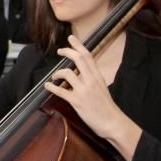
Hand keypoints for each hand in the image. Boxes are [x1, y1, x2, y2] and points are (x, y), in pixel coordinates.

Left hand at [43, 35, 141, 160]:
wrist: (112, 122)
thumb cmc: (107, 107)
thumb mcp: (102, 87)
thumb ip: (92, 79)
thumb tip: (82, 73)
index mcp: (97, 76)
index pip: (88, 56)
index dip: (78, 45)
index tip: (71, 38)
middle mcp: (91, 80)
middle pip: (78, 59)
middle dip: (67, 51)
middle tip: (60, 51)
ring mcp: (84, 90)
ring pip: (68, 73)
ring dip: (57, 73)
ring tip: (54, 77)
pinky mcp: (77, 101)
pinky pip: (61, 91)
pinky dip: (52, 88)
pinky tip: (47, 86)